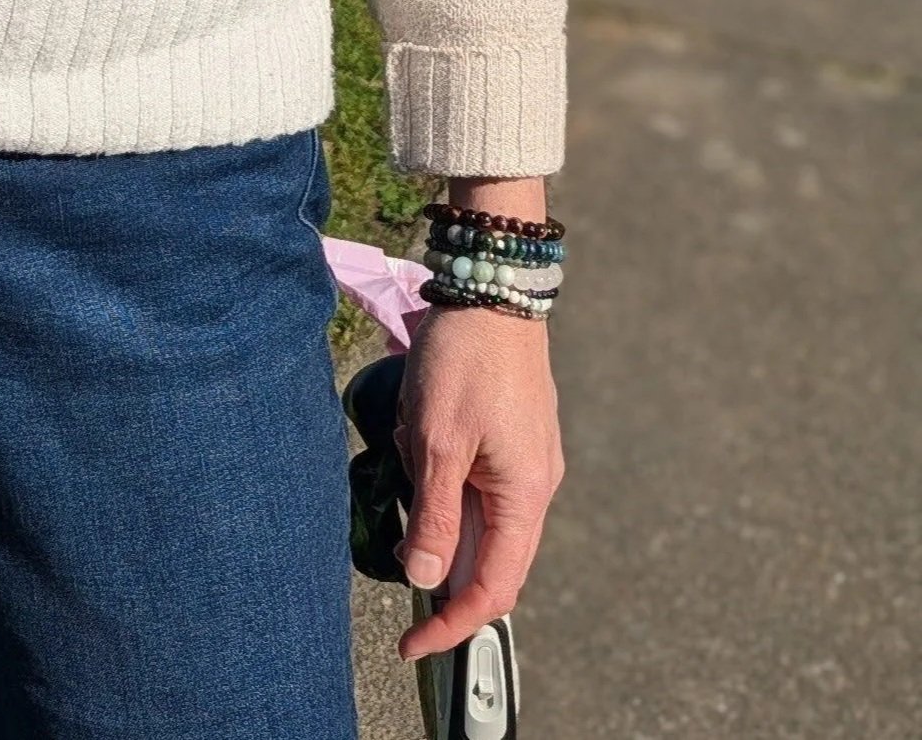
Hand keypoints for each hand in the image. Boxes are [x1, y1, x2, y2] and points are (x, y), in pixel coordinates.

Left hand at [394, 306, 563, 663]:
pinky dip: (441, 471)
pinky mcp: (510, 435)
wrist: (490, 284)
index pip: (493, 588)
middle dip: (435, 552)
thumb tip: (425, 580)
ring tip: (408, 446)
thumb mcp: (437, 442)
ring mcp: (525, 459)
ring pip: (475, 512)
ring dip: (434, 499)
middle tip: (394, 531)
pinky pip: (474, 477)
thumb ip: (434, 516)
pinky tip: (418, 432)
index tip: (410, 644)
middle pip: (487, 555)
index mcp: (524, 496)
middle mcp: (534, 485)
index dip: (451, 624)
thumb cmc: (466, 359)